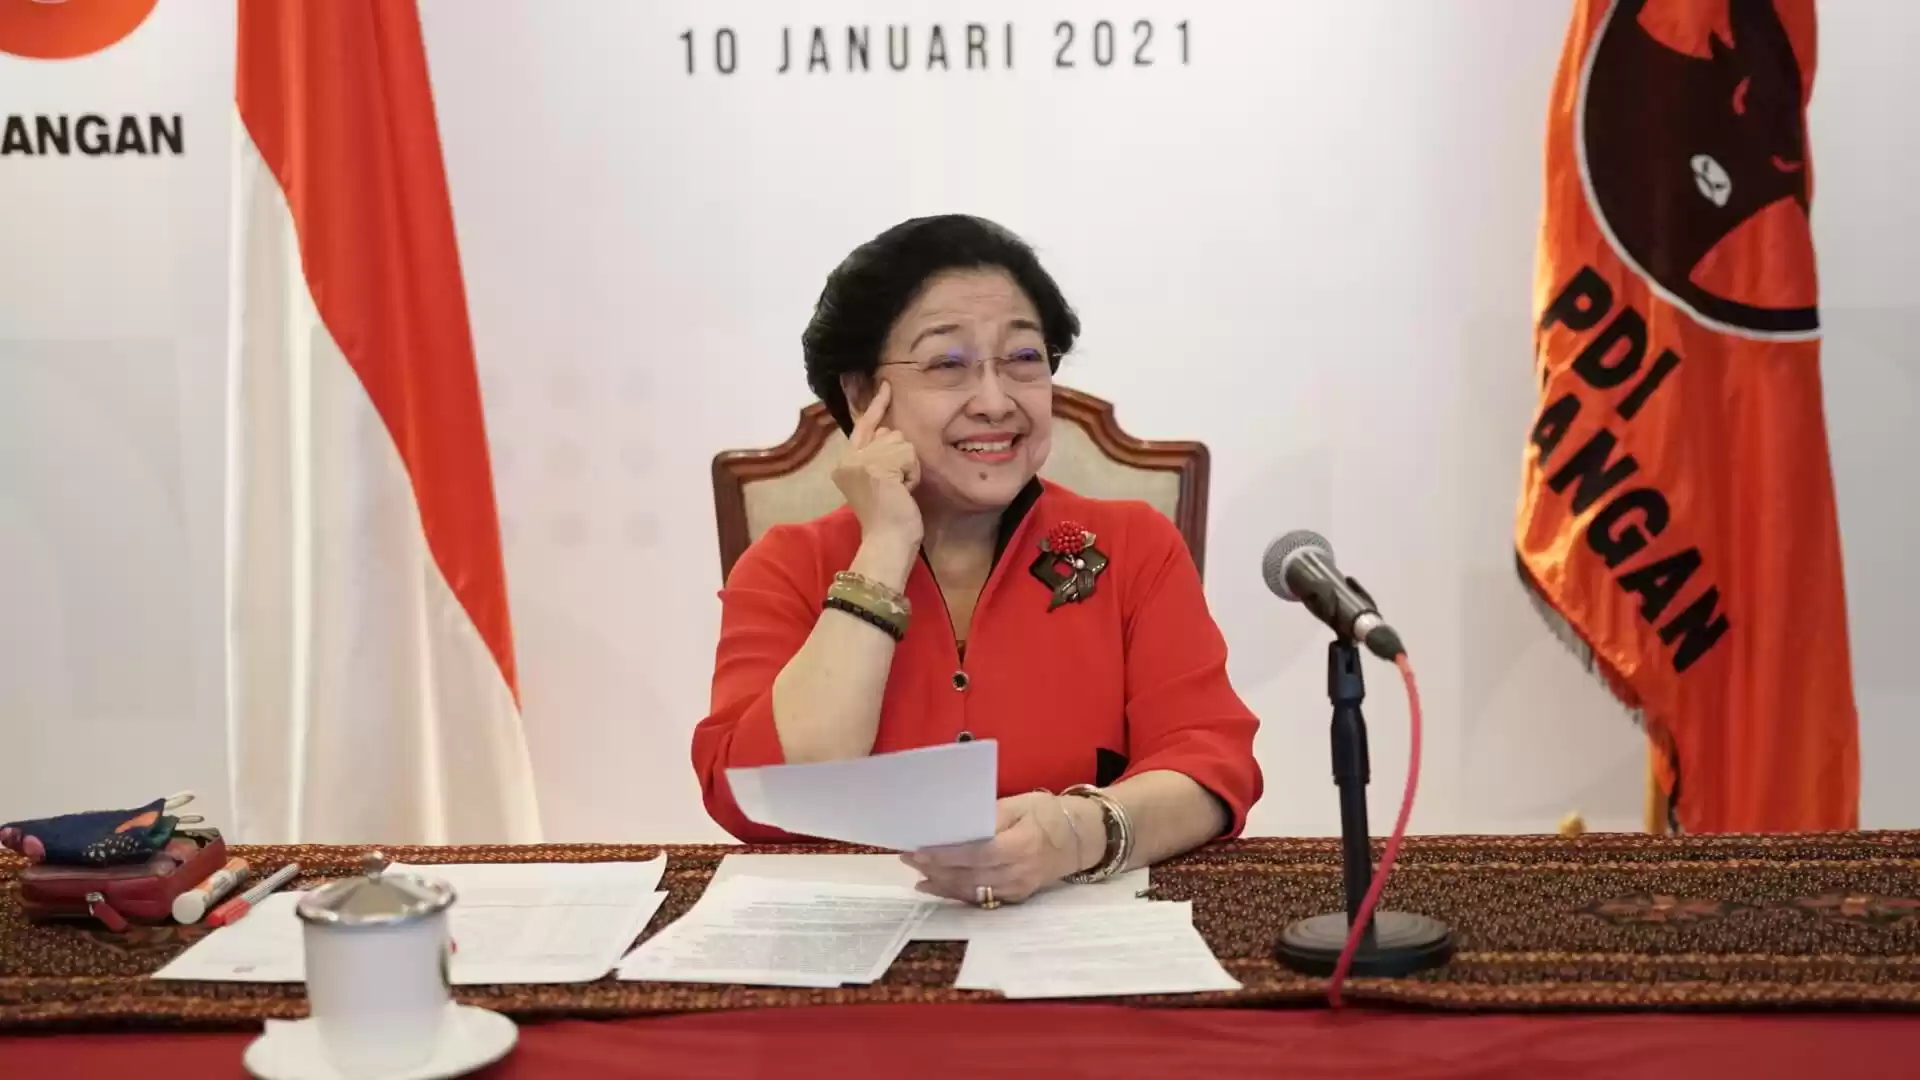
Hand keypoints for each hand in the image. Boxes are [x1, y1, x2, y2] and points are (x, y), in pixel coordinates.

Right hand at [834, 381, 922, 548]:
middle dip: (902, 456)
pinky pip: (908, 455)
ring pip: (901, 442)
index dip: (876, 405)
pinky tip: (904, 492)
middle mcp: (848, 458)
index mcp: (845, 463)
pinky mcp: (876, 466)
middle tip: (897, 487)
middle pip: (891, 433)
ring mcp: (860, 461)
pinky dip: (913, 474)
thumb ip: (879, 456)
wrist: (887, 542)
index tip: (885, 384)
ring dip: (909, 467)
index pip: (864, 425)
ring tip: (900, 491)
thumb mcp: (881, 481)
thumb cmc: (890, 518)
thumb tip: (892, 431)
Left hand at [902, 793, 1089, 904]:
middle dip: (936, 869)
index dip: (946, 855)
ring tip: (918, 875)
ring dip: (942, 885)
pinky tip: (938, 887)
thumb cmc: (1049, 813)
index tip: (920, 850)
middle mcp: (1019, 872)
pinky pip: (982, 898)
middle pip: (970, 876)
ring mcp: (1018, 888)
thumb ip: (990, 816)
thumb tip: (956, 826)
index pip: (977, 853)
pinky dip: (958, 893)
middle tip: (907, 858)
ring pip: (973, 891)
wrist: (1084, 837)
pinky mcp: (1017, 896)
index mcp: (1021, 845)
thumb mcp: (1020, 804)